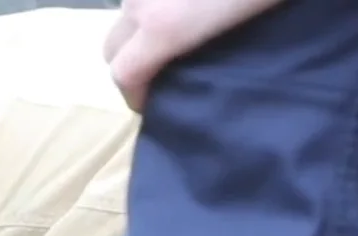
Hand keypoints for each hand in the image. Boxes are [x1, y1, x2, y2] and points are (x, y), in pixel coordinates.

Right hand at [104, 0, 287, 110]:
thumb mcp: (245, 27)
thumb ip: (204, 49)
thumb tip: (195, 63)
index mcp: (163, 29)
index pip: (124, 74)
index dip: (133, 96)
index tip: (152, 105)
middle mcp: (140, 3)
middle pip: (112, 45)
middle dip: (128, 63)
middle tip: (161, 69)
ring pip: (127, 12)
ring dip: (141, 26)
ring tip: (180, 25)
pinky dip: (154, 2)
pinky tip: (185, 1)